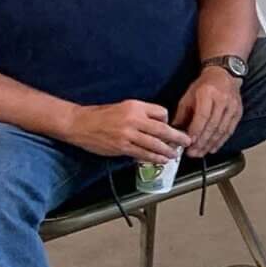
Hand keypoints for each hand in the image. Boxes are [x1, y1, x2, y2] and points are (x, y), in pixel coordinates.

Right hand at [59, 100, 191, 162]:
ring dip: (167, 151)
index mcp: (135, 106)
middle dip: (177, 137)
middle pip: (162, 129)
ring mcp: (127, 134)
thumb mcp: (123, 107)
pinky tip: (161, 160)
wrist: (78, 123)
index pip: (161, 113)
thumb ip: (141, 114)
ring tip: (174, 154)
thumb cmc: (101, 115)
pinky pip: (142, 154)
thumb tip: (159, 124)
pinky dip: (154, 158)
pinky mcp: (121, 147)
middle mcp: (133, 119)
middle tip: (187, 142)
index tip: (171, 127)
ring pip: (154, 144)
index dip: (168, 121)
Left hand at [172, 69, 244, 157]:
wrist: (223, 75)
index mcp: (208, 94)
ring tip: (201, 153)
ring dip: (211, 144)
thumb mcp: (188, 96)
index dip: (196, 131)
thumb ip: (182, 114)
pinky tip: (213, 148)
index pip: (203, 116)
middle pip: (213, 125)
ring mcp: (232, 107)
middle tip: (193, 153)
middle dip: (202, 142)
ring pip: (222, 130)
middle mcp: (223, 100)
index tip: (188, 143)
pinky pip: (230, 130)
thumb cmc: (204, 85)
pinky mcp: (238, 112)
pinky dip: (221, 141)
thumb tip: (174, 131)